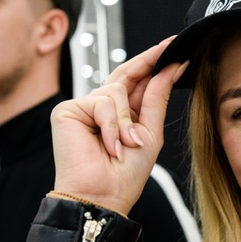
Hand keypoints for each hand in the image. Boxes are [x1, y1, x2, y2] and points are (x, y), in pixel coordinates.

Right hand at [49, 37, 187, 215]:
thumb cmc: (126, 174)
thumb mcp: (150, 132)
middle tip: (168, 47)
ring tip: (126, 145)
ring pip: (116, 89)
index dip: (154, 62)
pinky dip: (111, 125)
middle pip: (125, 73)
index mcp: (123, 113)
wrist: (103, 195)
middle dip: (148, 61)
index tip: (173, 46)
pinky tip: (109, 146)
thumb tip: (172, 66)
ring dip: (126, 121)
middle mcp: (102, 107)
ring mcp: (84, 107)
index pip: (138, 80)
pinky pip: (101, 101)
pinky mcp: (67, 110)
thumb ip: (157, 97)